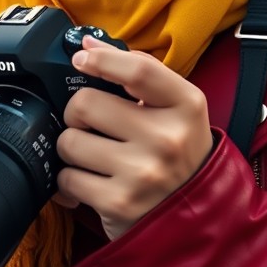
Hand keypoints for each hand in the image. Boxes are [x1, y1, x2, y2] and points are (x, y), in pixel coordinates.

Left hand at [55, 36, 212, 240]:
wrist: (199, 221)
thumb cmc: (180, 155)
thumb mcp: (179, 110)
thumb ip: (140, 73)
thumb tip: (88, 45)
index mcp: (186, 107)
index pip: (138, 70)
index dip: (101, 59)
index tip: (81, 58)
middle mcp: (167, 139)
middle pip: (87, 103)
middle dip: (77, 112)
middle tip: (91, 123)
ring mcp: (142, 173)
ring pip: (70, 141)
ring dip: (73, 148)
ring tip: (95, 156)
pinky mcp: (119, 204)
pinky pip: (67, 177)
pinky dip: (72, 179)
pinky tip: (92, 181)